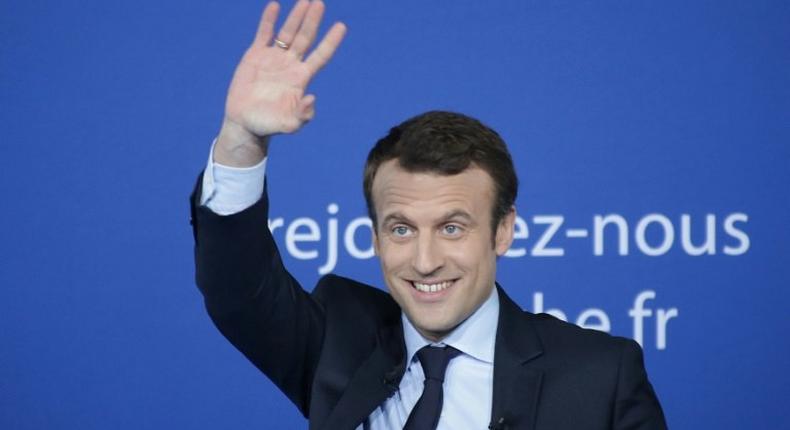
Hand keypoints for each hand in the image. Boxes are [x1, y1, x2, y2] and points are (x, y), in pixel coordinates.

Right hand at [215, 0, 345, 165]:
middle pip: (306, 38)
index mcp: (301, 78)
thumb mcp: (289, 124)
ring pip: (287, 33)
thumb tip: (311, 98)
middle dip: (313, 21)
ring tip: (305, 0)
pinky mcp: (255, 56)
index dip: (330, 41)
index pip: (320, 55)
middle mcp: (290, 65)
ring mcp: (273, 58)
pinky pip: (264, 34)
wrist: (245, 122)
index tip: (341, 26)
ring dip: (296, 17)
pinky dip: (269, 20)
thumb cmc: (269, 125)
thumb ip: (303, 115)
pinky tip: (275, 6)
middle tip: (320, 3)